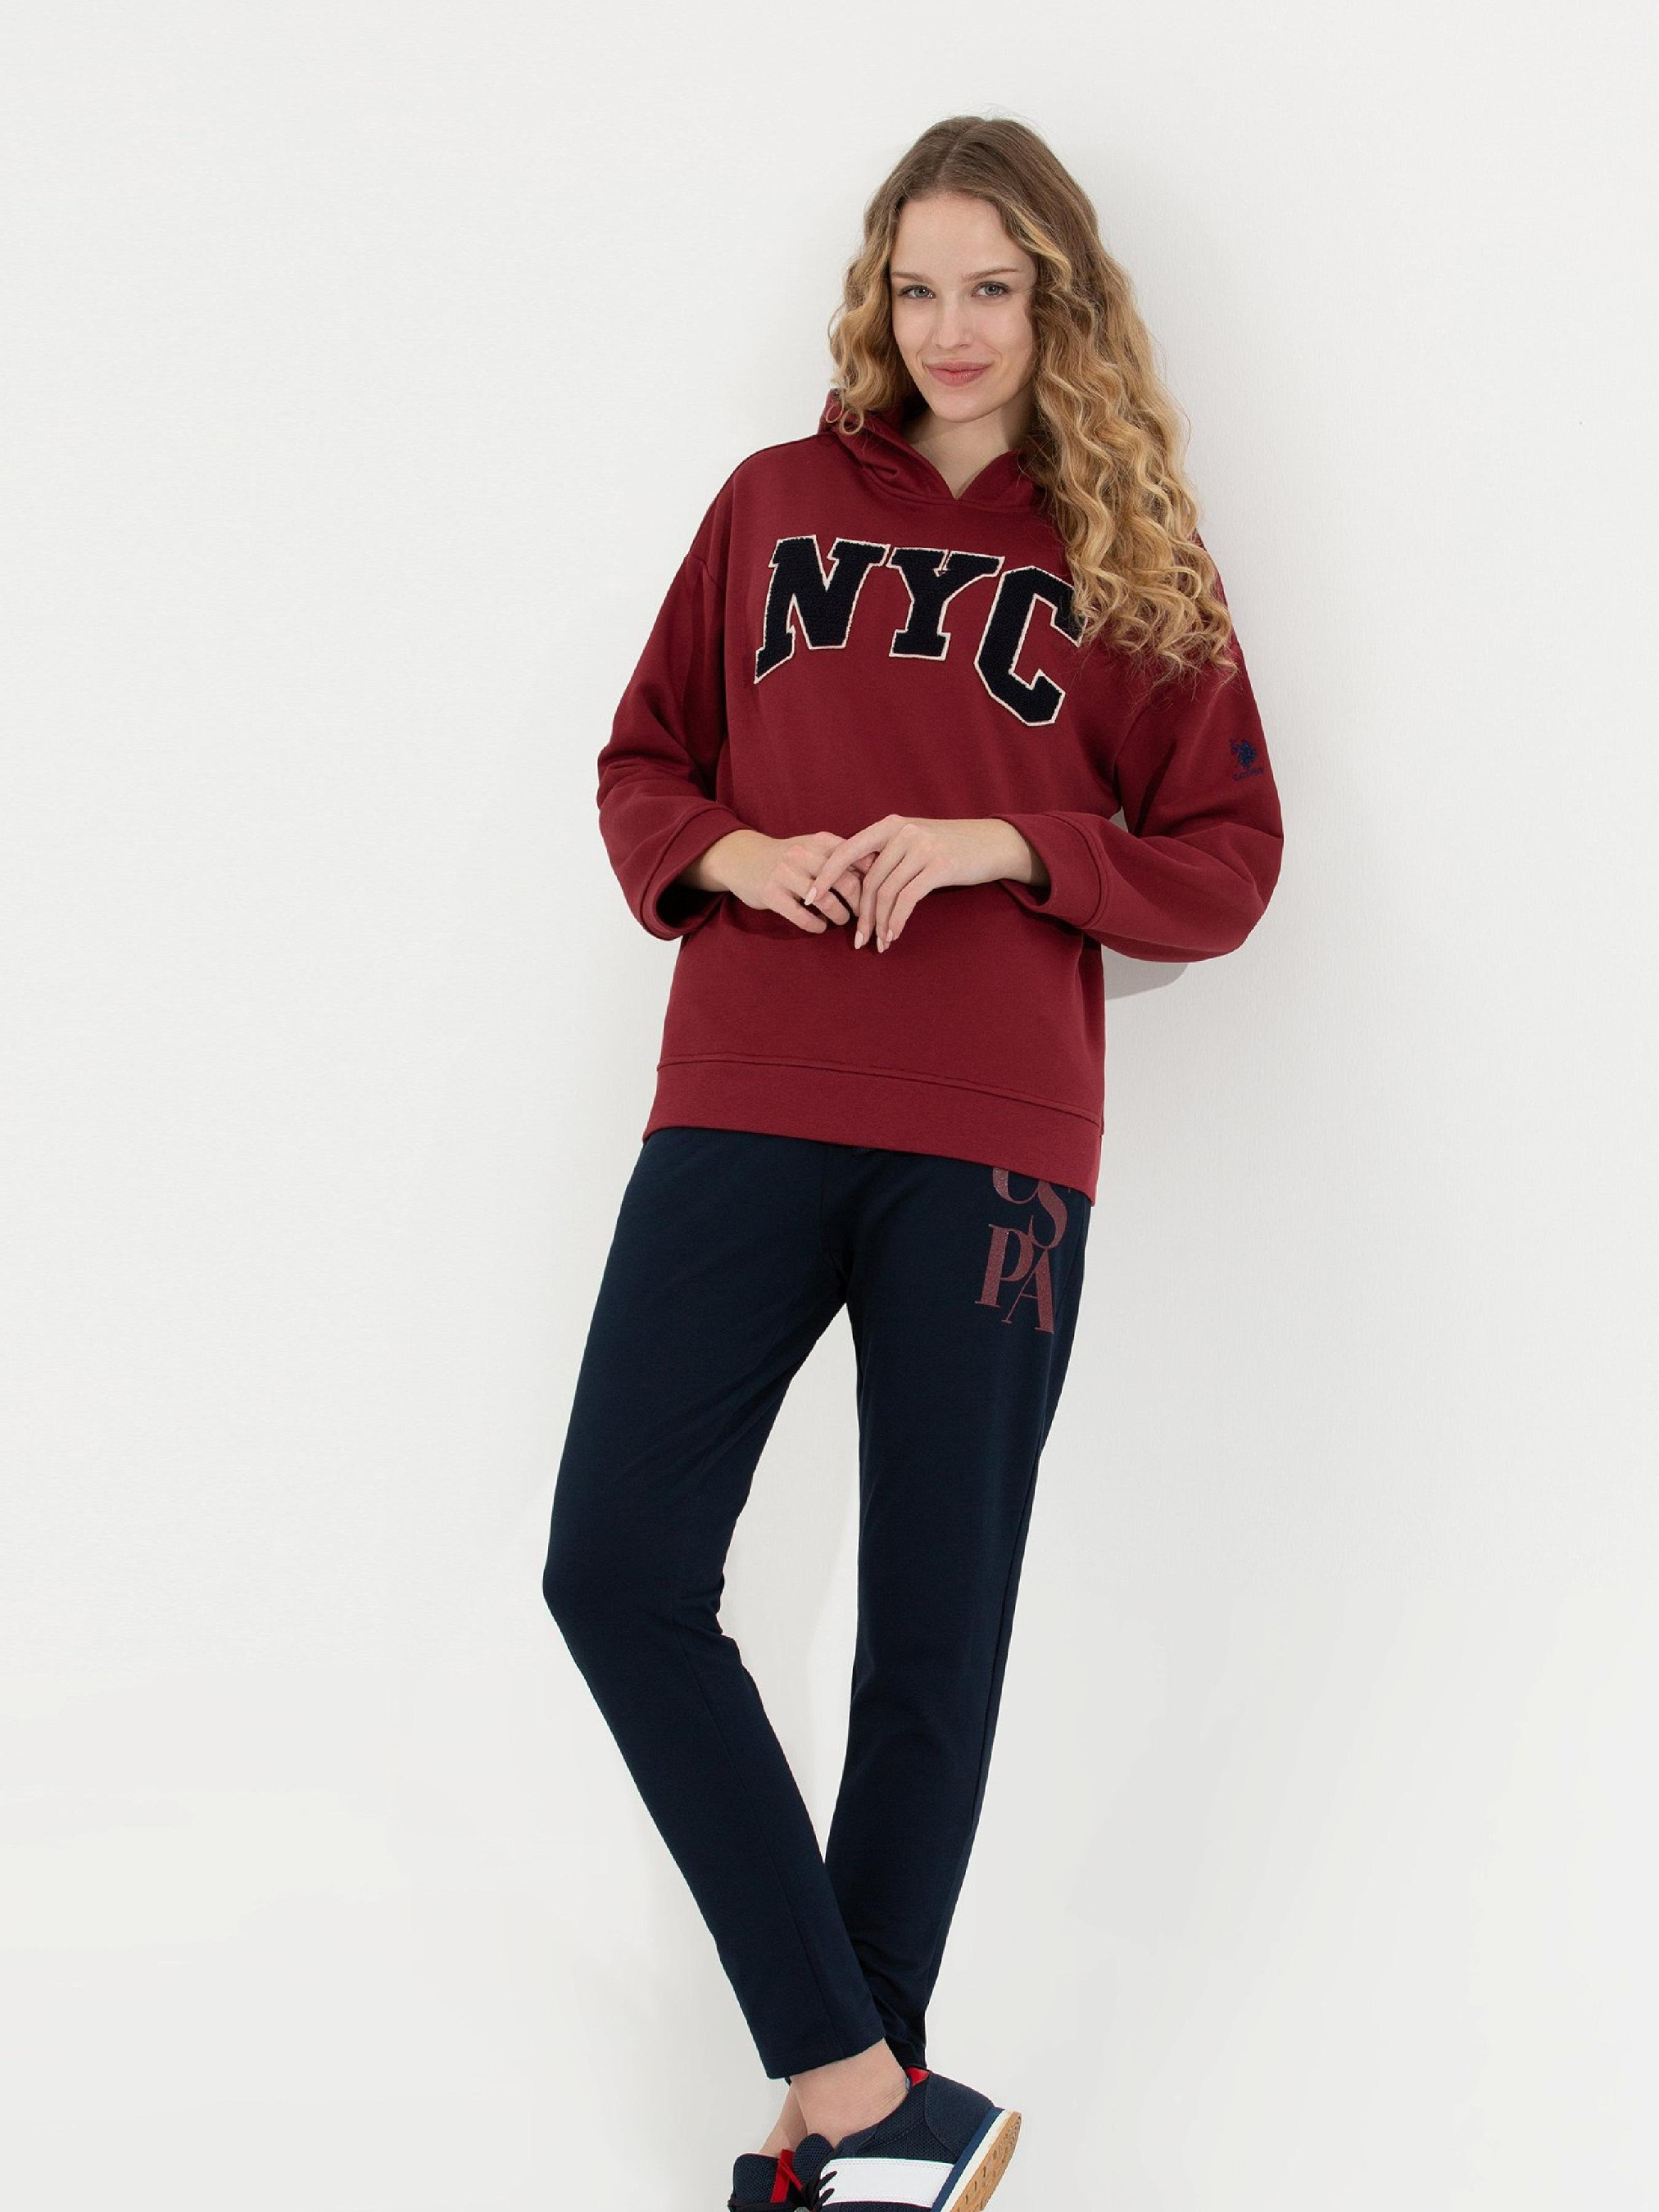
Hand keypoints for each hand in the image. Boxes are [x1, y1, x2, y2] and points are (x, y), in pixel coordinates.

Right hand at [696, 828, 871, 934]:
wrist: (741, 857)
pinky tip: (820, 927)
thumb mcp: (813, 847)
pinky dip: (816, 926)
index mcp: (820, 841)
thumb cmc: (787, 857)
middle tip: (864, 915)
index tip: (877, 896)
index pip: (858, 861)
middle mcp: (804, 854)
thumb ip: (842, 857)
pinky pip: (802, 916)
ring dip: (840, 917)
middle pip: (847, 882)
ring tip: (841, 921)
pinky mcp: (771, 894)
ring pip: (826, 901)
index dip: (873, 881)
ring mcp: (785, 873)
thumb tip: (881, 872)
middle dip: (861, 904)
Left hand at [801, 816, 1035, 951]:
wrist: (993, 843)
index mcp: (890, 824)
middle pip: (868, 880)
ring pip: (886, 893)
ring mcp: (921, 847)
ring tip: (877, 943)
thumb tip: (856, 883)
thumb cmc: (949, 846)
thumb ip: (886, 855)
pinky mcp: (939, 866)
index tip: (809, 898)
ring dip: (879, 924)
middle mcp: (902, 832)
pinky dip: (897, 921)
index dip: (825, 875)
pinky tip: (893, 935)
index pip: (847, 850)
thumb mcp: (914, 841)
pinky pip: (908, 899)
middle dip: (858, 914)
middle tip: (854, 939)